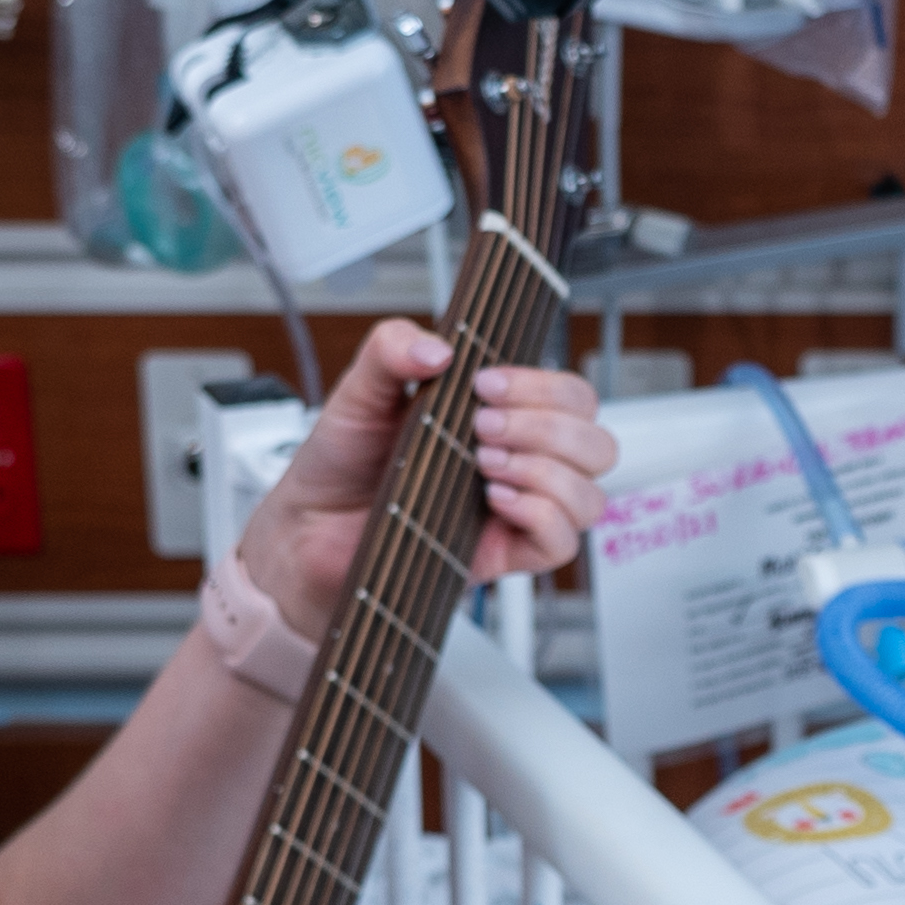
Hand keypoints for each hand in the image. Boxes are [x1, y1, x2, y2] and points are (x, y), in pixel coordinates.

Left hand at [236, 324, 618, 642]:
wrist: (307, 528)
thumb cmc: (341, 462)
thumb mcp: (360, 389)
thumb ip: (391, 348)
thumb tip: (437, 349)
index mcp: (501, 415)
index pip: (571, 396)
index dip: (544, 386)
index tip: (485, 383)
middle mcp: (520, 461)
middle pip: (597, 443)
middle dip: (546, 427)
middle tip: (481, 426)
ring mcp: (516, 511)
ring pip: (590, 495)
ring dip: (545, 471)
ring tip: (483, 464)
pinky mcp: (502, 556)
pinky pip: (562, 544)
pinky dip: (539, 515)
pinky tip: (495, 499)